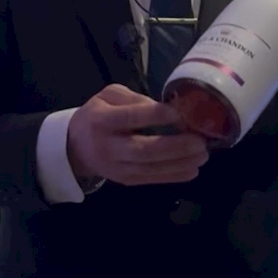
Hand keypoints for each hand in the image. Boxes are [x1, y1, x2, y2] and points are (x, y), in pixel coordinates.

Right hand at [67, 85, 208, 187]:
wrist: (75, 147)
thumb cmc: (97, 116)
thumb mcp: (108, 96)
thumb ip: (133, 98)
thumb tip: (164, 108)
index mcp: (101, 121)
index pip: (129, 119)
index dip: (154, 116)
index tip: (178, 113)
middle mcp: (109, 147)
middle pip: (143, 150)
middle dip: (175, 147)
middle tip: (199, 142)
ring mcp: (117, 168)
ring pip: (151, 168)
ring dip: (180, 163)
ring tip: (202, 155)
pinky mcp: (126, 180)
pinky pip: (152, 179)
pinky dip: (174, 176)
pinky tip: (192, 170)